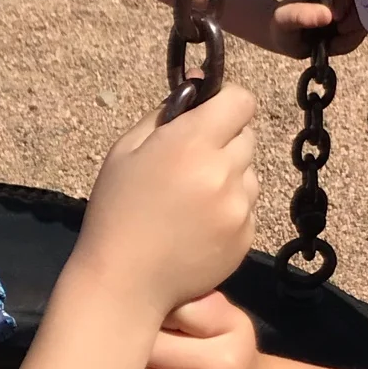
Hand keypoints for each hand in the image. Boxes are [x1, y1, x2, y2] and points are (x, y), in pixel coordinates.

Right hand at [76, 87, 258, 317]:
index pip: (241, 100)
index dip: (226, 103)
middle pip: (247, 136)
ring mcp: (239, 207)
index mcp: (192, 143)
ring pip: (251, 172)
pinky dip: (230, 209)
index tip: (209, 114)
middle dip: (225, 140)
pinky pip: (248, 206)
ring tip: (193, 199)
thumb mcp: (126, 150)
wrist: (125, 283)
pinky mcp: (246, 236)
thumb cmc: (116, 212)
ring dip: (231, 176)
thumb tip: (198, 86)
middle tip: (191, 162)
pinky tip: (198, 225)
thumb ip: (166, 112)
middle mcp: (224, 172)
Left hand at [267, 0, 364, 60]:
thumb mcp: (285, 18)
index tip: (336, 18)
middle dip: (355, 22)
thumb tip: (328, 15)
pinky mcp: (352, 22)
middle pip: (366, 0)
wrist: (282, 37)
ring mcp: (349, 5)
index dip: (350, 0)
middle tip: (338, 33)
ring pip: (366, 19)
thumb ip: (302, 15)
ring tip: (331, 43)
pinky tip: (332, 46)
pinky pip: (360, 33)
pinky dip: (349, 43)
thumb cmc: (281, 23)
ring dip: (351, 36)